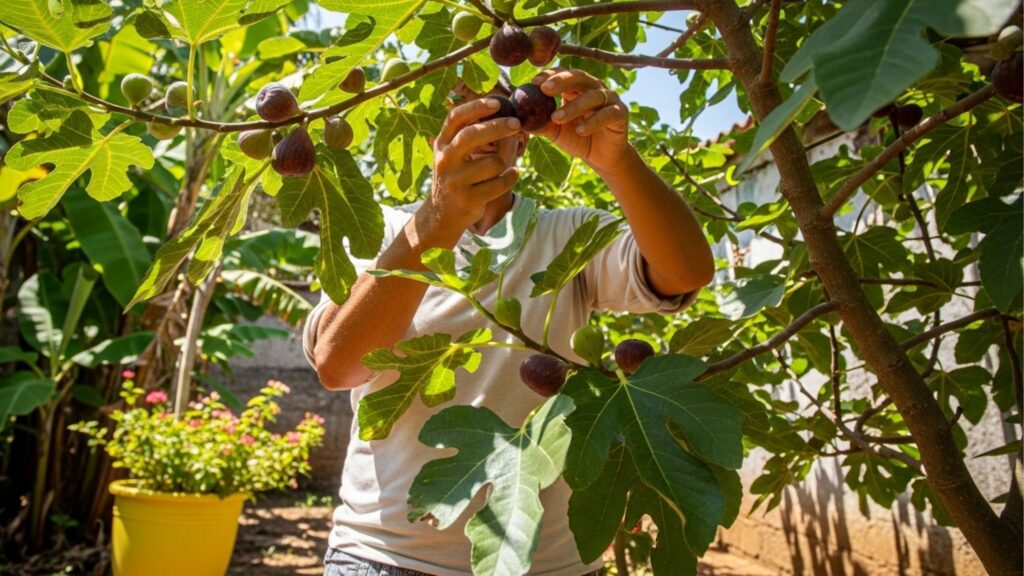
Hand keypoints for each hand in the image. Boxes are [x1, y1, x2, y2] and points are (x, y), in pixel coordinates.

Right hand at [428, 98, 521, 230]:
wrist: (443, 213)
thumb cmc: (457, 176)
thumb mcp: (455, 154)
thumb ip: (472, 134)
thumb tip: (507, 115)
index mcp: (442, 143)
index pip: (456, 118)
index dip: (476, 107)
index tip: (497, 102)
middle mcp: (445, 160)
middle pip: (471, 135)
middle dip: (497, 126)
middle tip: (516, 123)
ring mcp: (455, 181)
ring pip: (493, 163)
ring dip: (504, 163)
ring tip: (503, 167)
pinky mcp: (467, 199)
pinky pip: (499, 183)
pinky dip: (511, 177)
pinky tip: (513, 174)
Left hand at [531, 68, 628, 171]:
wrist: (602, 156)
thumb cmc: (577, 138)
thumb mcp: (555, 131)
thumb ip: (540, 123)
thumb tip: (517, 119)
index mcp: (577, 88)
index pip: (563, 74)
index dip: (549, 75)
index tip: (534, 82)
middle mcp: (594, 88)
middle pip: (578, 77)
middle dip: (561, 81)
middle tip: (545, 89)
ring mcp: (609, 99)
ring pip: (592, 96)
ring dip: (574, 106)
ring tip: (557, 118)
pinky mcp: (620, 113)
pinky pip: (607, 114)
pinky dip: (593, 121)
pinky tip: (580, 130)